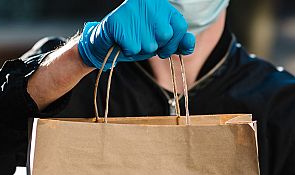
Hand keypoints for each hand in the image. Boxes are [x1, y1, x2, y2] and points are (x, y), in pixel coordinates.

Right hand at [78, 0, 195, 69]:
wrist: (105, 42)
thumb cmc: (135, 40)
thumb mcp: (161, 41)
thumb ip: (178, 42)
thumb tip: (189, 43)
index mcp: (160, 3)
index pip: (180, 26)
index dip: (173, 42)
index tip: (162, 46)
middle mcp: (147, 2)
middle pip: (166, 35)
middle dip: (156, 46)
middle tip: (143, 41)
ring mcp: (131, 9)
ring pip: (150, 43)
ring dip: (141, 49)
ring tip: (132, 40)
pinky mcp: (118, 21)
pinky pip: (134, 47)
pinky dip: (129, 50)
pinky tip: (123, 42)